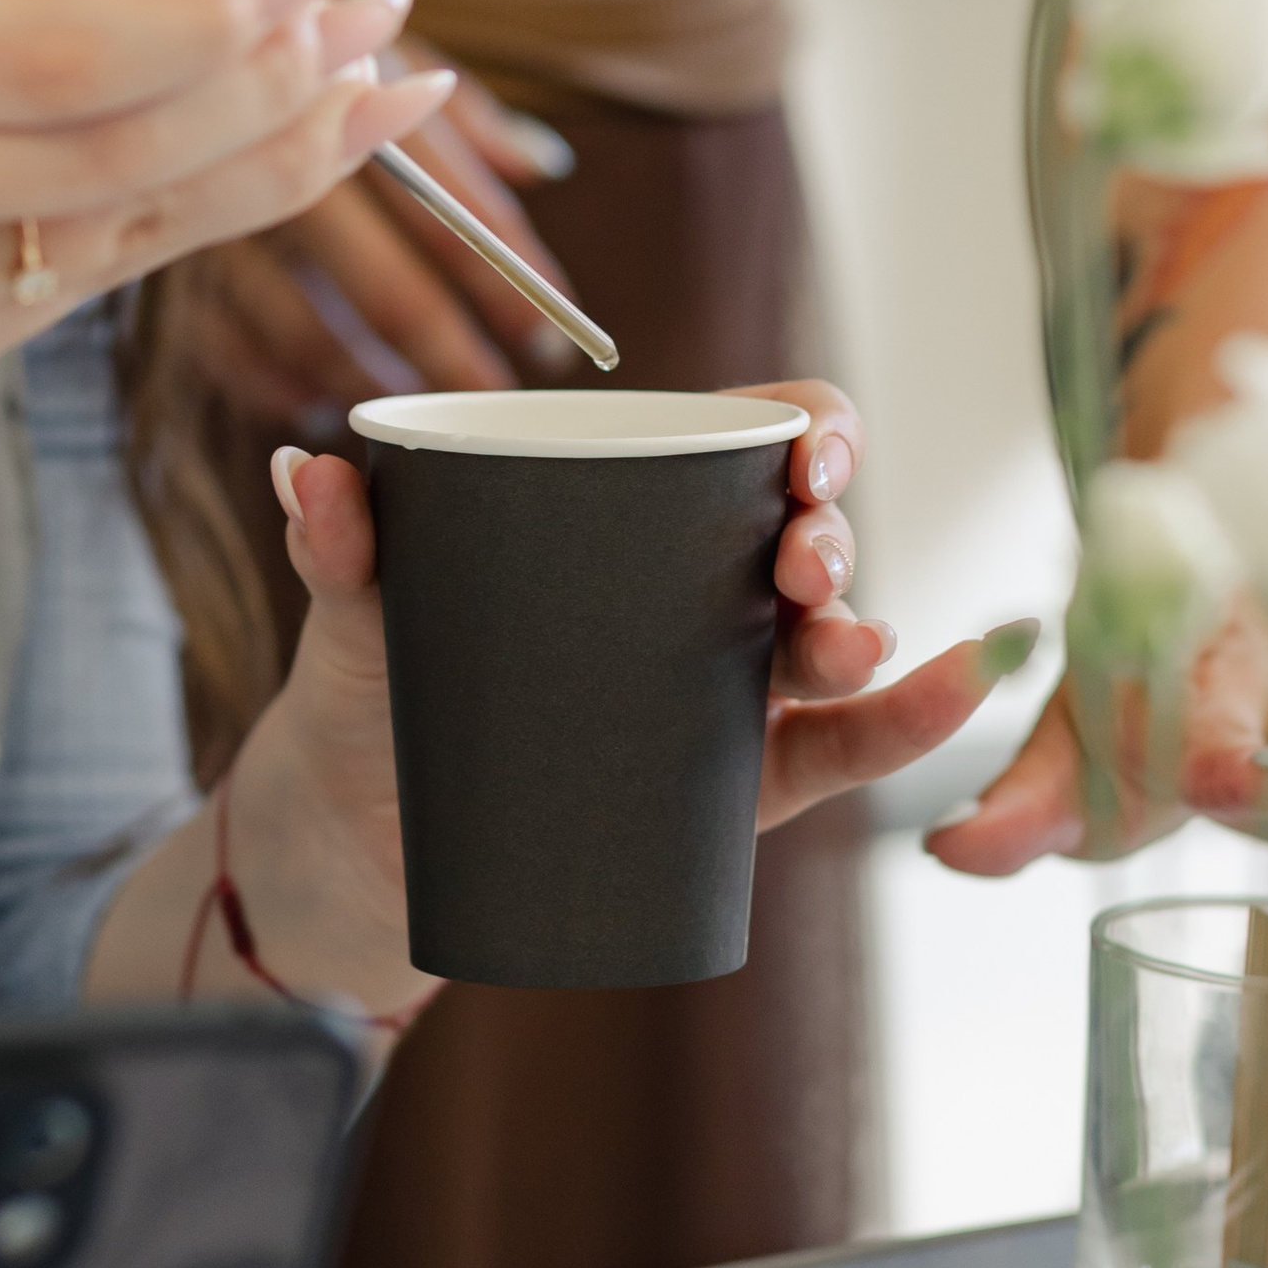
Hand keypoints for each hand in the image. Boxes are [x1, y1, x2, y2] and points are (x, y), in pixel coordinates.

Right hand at [0, 0, 453, 571]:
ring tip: (390, 88)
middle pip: (126, 153)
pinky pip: (89, 274)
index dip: (214, 15)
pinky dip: (195, 206)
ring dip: (282, 157)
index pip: (62, 59)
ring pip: (137, 231)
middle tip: (379, 10)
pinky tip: (273, 149)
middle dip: (281, 79)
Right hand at [185, 41, 589, 414]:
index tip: (551, 338)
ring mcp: (220, 208)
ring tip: (414, 398)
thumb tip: (543, 165)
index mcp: (354, 103)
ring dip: (367, 375)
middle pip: (389, 287)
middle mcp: (289, 160)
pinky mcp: (161, 244)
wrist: (142, 1)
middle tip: (494, 394)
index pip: (453, 213)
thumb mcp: (377, 41)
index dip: (507, 281)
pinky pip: (222, 341)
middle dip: (450, 352)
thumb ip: (461, 112)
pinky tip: (311, 400)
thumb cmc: (282, 21)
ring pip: (308, 328)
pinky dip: (270, 378)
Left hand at [222, 377, 998, 1018]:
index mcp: (634, 510)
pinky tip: (957, 687)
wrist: (356, 842)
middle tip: (795, 566)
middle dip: (828, 536)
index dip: (805, 425)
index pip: (753, 435)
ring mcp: (728, 684)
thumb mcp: (358, 615)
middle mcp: (703, 584)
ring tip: (839, 644)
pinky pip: (842, 750)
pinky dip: (910, 719)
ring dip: (860, 629)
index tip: (798, 450)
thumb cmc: (374, 695)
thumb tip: (309, 471)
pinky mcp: (737, 783)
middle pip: (810, 531)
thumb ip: (341, 547)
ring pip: (832, 641)